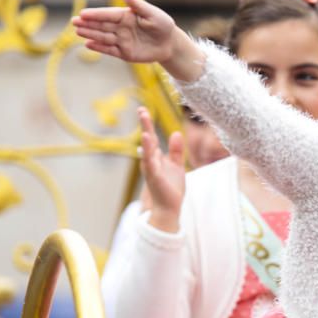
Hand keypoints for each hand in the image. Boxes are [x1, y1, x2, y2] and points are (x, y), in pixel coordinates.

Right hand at [74, 0, 193, 69]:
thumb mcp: (152, 13)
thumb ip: (137, 5)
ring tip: (78, 31)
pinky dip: (99, 48)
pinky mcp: (125, 53)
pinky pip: (110, 50)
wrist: (170, 44)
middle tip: (73, 22)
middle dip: (88, 24)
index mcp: (126, 16)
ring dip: (90, 34)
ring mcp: (122, 41)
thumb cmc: (163, 25)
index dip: (95, 14)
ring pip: (103, 37)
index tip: (82, 13)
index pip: (108, 15)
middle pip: (102, 26)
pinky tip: (88, 44)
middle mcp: (121, 28)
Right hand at [138, 107, 185, 232]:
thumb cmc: (171, 188)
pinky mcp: (154, 177)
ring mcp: (151, 169)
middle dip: (145, 125)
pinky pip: (151, 163)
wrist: (169, 208)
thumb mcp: (176, 166)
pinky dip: (148, 153)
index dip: (148, 124)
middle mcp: (151, 161)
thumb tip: (176, 133)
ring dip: (146, 137)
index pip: (152, 137)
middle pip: (148, 140)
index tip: (143, 109)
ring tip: (144, 123)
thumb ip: (176, 150)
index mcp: (156, 157)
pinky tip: (147, 142)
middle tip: (141, 109)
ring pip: (148, 150)